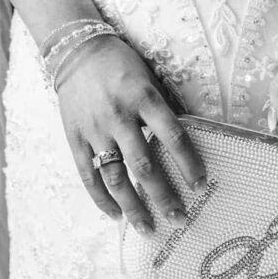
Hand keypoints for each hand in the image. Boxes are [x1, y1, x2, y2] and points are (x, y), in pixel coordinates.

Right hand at [56, 36, 205, 235]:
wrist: (77, 50)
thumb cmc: (120, 64)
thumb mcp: (149, 77)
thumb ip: (163, 108)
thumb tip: (184, 142)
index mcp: (144, 97)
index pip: (173, 136)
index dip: (189, 163)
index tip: (201, 185)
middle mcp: (120, 116)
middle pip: (145, 165)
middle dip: (164, 196)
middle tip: (180, 218)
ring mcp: (95, 129)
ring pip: (116, 177)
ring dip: (133, 207)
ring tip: (148, 228)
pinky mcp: (76, 138)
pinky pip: (88, 176)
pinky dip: (102, 200)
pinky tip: (116, 216)